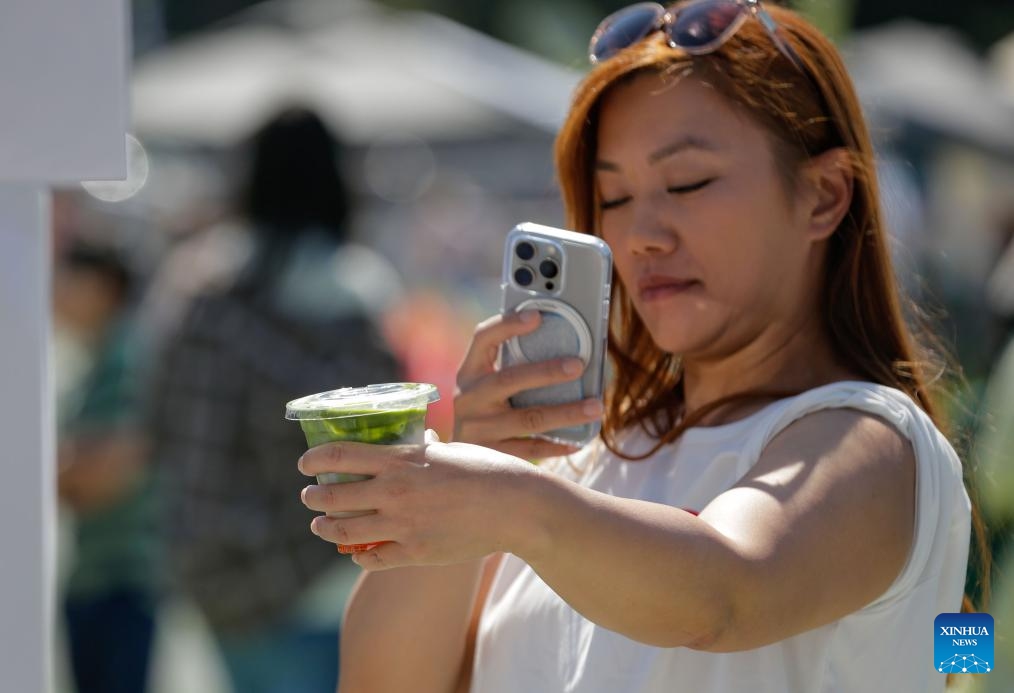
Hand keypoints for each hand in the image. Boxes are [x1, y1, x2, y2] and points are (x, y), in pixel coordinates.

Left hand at [298, 431, 542, 570]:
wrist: (515, 506)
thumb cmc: (487, 470)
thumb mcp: (448, 450)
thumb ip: (422, 451)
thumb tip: (414, 443)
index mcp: (401, 460)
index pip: (338, 456)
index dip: (313, 461)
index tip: (304, 465)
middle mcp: (394, 492)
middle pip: (332, 496)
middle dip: (313, 497)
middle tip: (309, 496)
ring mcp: (402, 525)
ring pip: (343, 531)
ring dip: (324, 527)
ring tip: (320, 525)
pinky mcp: (415, 553)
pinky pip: (371, 558)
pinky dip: (358, 556)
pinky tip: (357, 553)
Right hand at [453, 311, 602, 458]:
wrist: (454, 462)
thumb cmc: (484, 410)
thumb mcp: (485, 384)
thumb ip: (510, 365)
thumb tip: (565, 347)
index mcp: (468, 372)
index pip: (483, 339)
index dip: (508, 325)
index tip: (537, 316)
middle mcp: (468, 398)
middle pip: (509, 380)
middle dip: (546, 372)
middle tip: (579, 365)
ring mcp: (478, 429)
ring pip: (527, 419)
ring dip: (565, 412)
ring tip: (595, 406)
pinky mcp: (491, 456)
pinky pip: (530, 449)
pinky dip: (557, 444)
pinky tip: (578, 440)